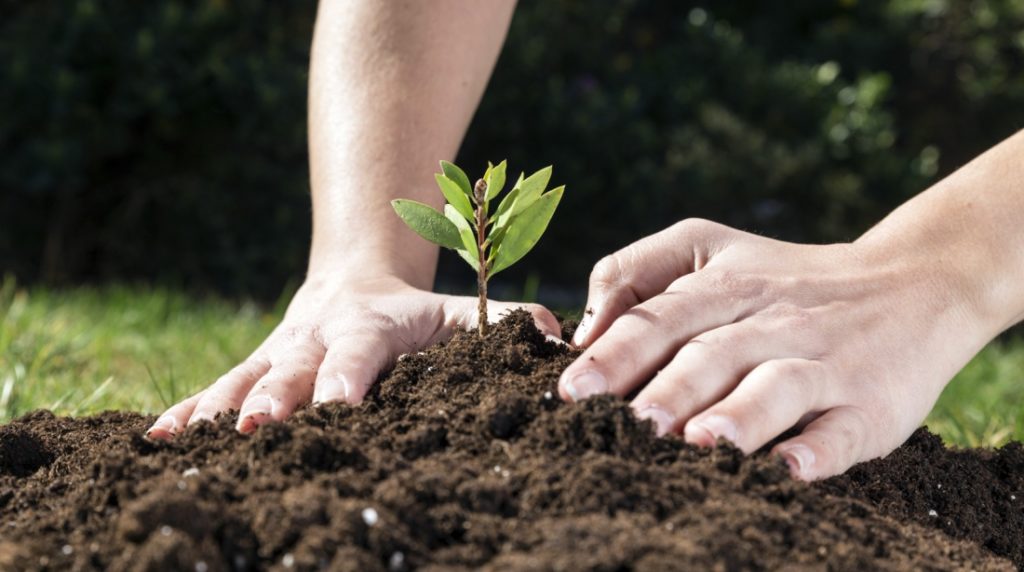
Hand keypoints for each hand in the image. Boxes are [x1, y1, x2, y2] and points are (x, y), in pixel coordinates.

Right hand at [147, 273, 560, 437]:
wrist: (352, 279)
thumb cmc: (415, 313)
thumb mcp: (460, 311)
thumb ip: (505, 323)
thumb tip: (559, 341)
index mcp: (373, 326)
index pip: (362, 352)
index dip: (350, 377)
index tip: (340, 408)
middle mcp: (318, 336)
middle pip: (294, 368)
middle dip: (274, 399)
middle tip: (259, 431)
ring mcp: (279, 352)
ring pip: (245, 378)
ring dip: (220, 409)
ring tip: (188, 442)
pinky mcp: (253, 367)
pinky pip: (216, 387)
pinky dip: (189, 412)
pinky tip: (156, 442)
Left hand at [559, 218, 988, 479]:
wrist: (911, 282)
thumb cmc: (784, 277)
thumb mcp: (710, 246)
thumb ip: (638, 269)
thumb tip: (584, 327)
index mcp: (725, 287)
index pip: (661, 319)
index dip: (617, 353)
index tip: (571, 390)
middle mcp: (772, 322)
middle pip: (712, 354)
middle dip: (667, 389)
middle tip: (626, 424)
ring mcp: (824, 362)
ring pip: (778, 387)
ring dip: (739, 416)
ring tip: (700, 443)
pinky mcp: (871, 404)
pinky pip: (847, 428)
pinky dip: (821, 449)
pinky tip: (794, 468)